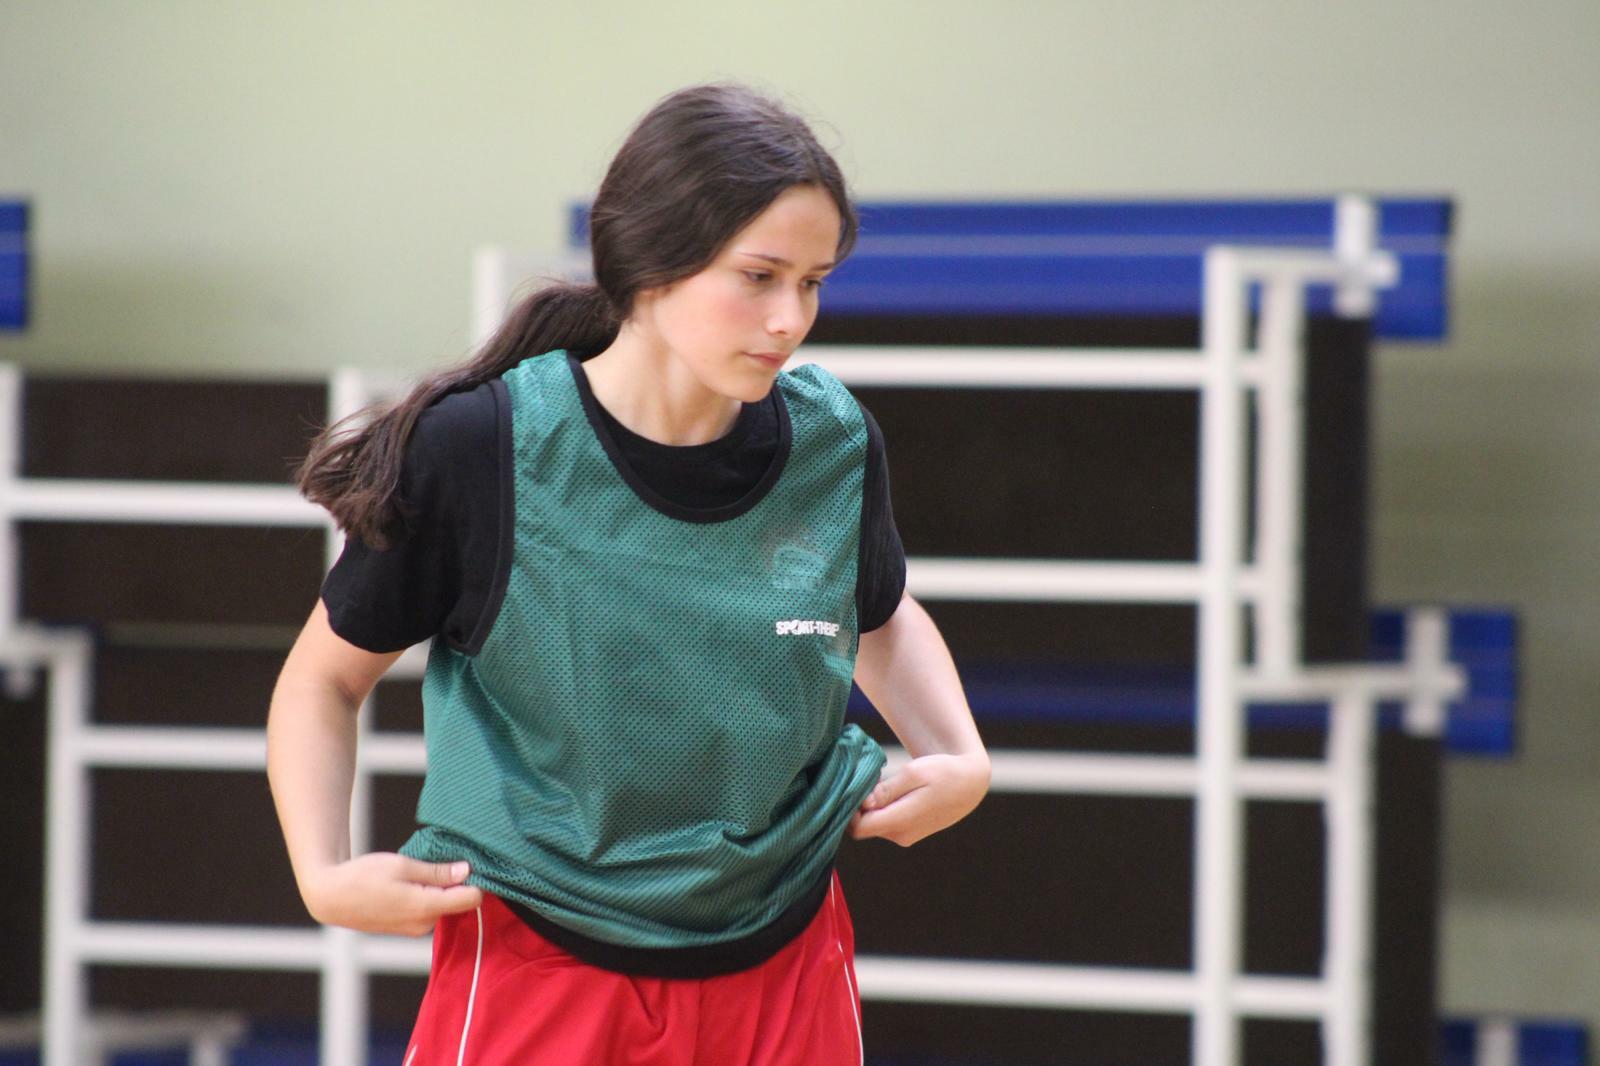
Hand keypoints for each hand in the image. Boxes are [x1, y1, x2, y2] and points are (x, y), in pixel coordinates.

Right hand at [300, 853, 483, 935]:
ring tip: (415, 872)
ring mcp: (415, 930)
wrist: (330, 897)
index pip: (472, 898)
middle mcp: (424, 924)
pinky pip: (429, 911)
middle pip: (458, 901)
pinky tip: (409, 884)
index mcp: (426, 907)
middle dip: (454, 883)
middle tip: (435, 862)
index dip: (474, 879)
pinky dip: (427, 897)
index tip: (465, 863)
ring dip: (438, 889)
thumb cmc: (363, 876)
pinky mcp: (407, 929)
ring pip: (443, 905)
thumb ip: (437, 871)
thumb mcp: (402, 865)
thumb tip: (467, 872)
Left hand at [848, 752, 989, 847]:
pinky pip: (884, 824)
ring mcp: (905, 837)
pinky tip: (894, 793)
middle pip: (863, 826)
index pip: (859, 827)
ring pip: (873, 825)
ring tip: (889, 785)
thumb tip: (864, 804)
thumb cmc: (942, 772)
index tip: (857, 787)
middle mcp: (901, 835)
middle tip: (873, 781)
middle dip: (860, 807)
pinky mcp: (907, 834)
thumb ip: (887, 790)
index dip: (850, 809)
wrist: (968, 784)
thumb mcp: (914, 772)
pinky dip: (882, 810)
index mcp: (902, 820)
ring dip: (872, 808)